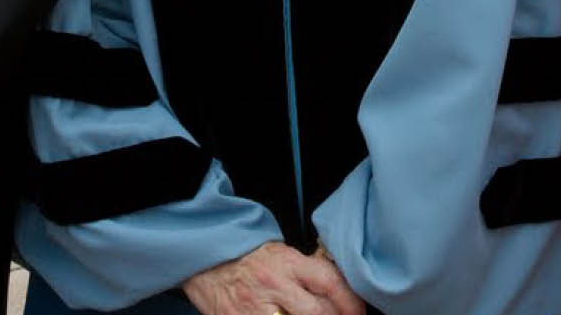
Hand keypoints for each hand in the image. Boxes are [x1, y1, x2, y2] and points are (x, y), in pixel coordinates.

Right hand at [181, 241, 364, 314]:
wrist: (201, 259)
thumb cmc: (243, 256)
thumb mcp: (276, 252)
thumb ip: (304, 270)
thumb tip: (337, 289)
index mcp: (285, 262)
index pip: (331, 282)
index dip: (353, 304)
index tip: (359, 314)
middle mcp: (274, 284)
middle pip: (321, 314)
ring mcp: (256, 308)